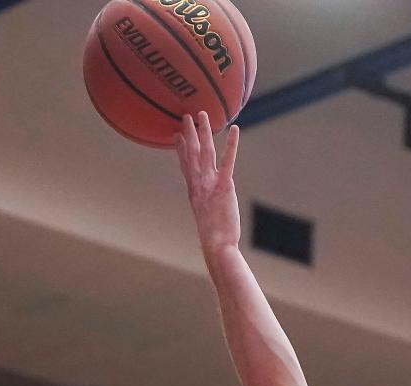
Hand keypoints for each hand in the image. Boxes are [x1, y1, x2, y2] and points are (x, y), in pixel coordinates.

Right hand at [175, 111, 240, 254]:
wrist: (216, 245)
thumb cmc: (214, 238)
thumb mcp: (206, 219)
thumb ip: (207, 208)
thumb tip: (209, 207)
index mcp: (194, 191)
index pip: (185, 166)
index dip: (181, 149)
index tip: (176, 135)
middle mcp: (199, 184)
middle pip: (192, 153)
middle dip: (189, 133)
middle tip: (186, 115)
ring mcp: (210, 184)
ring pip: (206, 152)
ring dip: (204, 131)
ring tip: (203, 114)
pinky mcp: (224, 186)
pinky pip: (227, 161)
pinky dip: (231, 144)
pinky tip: (234, 130)